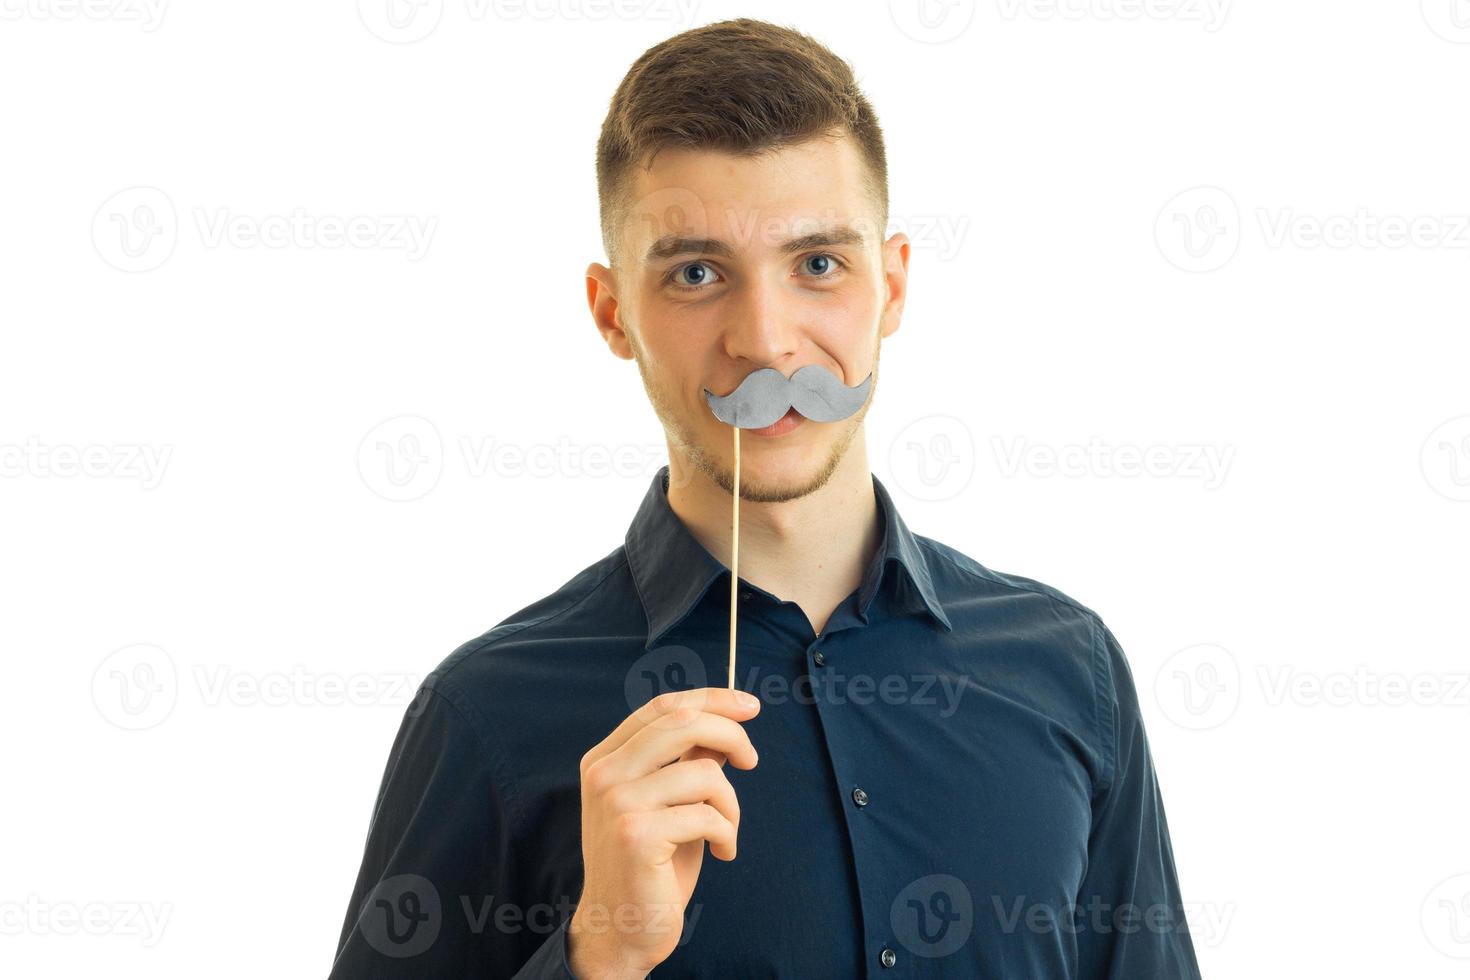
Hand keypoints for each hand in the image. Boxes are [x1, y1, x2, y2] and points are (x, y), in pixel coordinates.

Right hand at [567, 687, 760, 978]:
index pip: (662, 707)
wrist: (621, 929)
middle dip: (732, 734)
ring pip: (704, 772)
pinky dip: (727, 833)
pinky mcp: (637, 834)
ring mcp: (617, 802)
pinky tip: (721, 851)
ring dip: (731, 803)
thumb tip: (724, 723)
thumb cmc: (650, 865)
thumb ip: (684, 760)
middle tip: (752, 760)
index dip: (711, 699)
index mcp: (605, 759)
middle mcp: (604, 774)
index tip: (748, 706)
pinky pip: (708, 815)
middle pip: (683, 722)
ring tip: (725, 830)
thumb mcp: (667, 801)